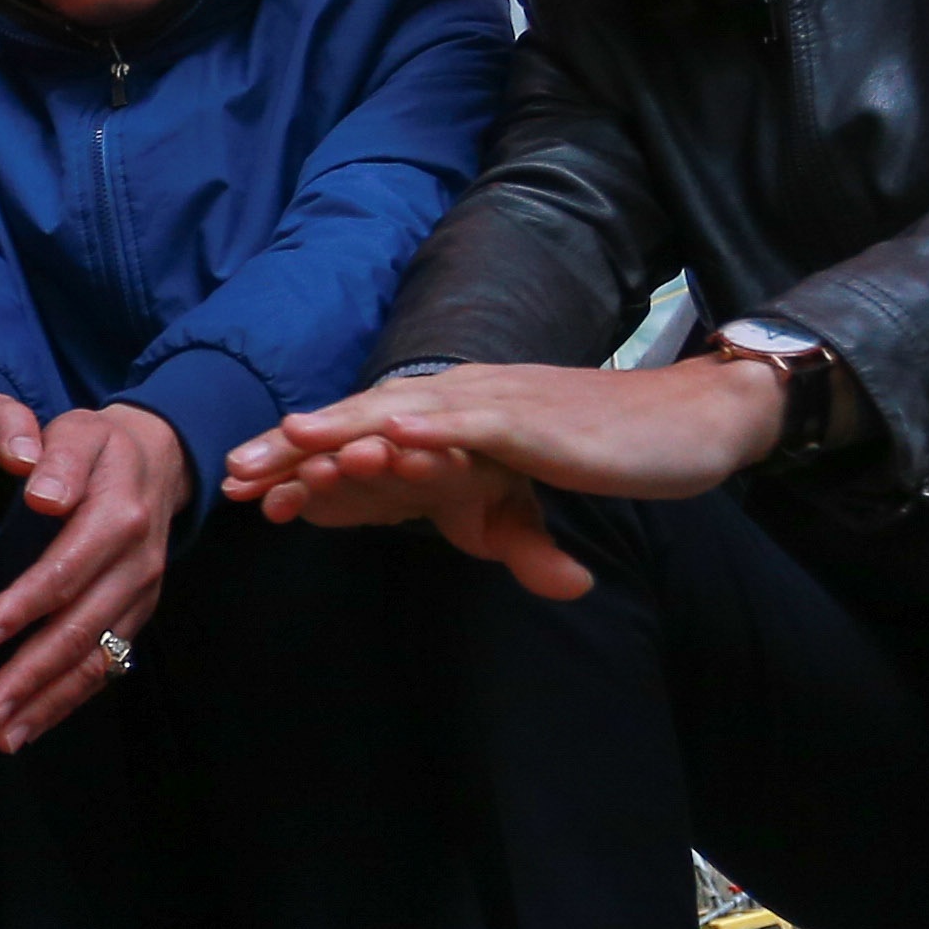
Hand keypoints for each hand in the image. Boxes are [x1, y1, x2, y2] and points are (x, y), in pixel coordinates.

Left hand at [0, 403, 187, 749]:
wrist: (158, 460)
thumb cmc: (100, 446)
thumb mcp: (79, 429)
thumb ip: (58, 458)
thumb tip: (41, 494)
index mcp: (119, 516)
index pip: (68, 570)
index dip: (25, 606)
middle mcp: (138, 564)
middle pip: (82, 628)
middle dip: (33, 674)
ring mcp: (141, 596)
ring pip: (96, 658)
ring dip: (49, 700)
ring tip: (5, 732)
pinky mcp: (137, 615)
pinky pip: (105, 665)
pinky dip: (68, 699)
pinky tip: (32, 724)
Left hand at [221, 354, 790, 597]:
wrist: (693, 425)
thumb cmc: (610, 456)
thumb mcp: (531, 494)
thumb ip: (492, 522)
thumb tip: (433, 529)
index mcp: (457, 417)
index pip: (367, 438)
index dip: (305, 461)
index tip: (247, 489)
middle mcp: (465, 399)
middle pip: (363, 420)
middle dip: (295, 448)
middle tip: (234, 475)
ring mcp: (496, 405)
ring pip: (402, 415)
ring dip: (341, 431)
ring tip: (284, 448)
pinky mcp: (533, 421)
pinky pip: (468, 425)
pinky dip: (423, 431)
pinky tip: (383, 438)